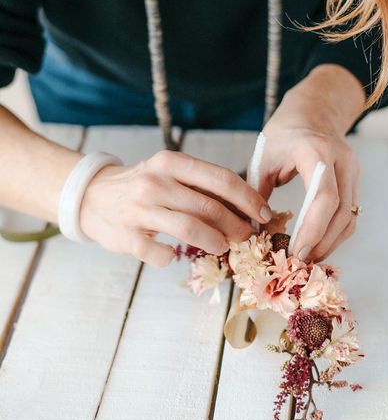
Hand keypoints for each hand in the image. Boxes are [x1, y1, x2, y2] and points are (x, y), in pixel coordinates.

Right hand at [79, 150, 272, 267]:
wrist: (91, 195)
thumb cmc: (143, 185)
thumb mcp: (170, 173)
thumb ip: (201, 186)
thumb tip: (246, 206)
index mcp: (171, 162)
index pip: (221, 179)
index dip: (248, 198)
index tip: (264, 213)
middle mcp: (155, 182)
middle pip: (209, 206)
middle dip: (237, 224)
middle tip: (248, 236)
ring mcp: (138, 209)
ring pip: (189, 229)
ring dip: (215, 241)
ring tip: (223, 247)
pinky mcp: (125, 236)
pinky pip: (159, 254)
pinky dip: (172, 257)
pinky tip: (174, 255)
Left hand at [254, 87, 361, 263]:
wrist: (313, 112)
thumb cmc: (284, 133)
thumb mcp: (264, 158)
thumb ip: (258, 193)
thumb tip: (253, 232)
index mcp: (316, 151)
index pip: (324, 197)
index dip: (312, 229)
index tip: (296, 252)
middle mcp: (341, 161)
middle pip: (342, 212)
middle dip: (322, 242)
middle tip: (300, 263)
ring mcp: (353, 171)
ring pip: (350, 217)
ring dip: (331, 242)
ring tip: (308, 259)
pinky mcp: (355, 181)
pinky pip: (350, 213)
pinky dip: (335, 233)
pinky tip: (318, 244)